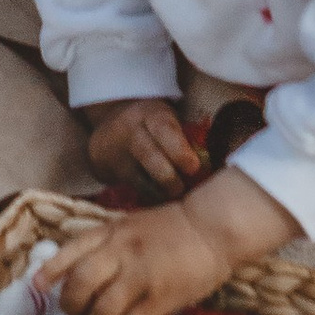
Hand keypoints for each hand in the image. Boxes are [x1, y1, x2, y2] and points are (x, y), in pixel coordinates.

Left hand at [53, 168, 295, 314]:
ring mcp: (139, 274)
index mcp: (110, 231)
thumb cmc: (173, 228)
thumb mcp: (131, 225)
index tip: (37, 287)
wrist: (212, 228)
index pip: (70, 250)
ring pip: (101, 312)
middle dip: (72, 311)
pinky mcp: (160, 297)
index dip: (50, 271)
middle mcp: (119, 251)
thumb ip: (108, 244)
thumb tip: (81, 273)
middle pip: (78, 286)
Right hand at [86, 96, 204, 200]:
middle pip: (149, 155)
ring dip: (159, 192)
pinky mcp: (105, 170)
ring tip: (173, 197)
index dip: (179, 150)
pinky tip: (158, 200)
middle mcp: (130, 131)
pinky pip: (129, 188)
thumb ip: (184, 139)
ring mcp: (116, 152)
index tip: (194, 167)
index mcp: (151, 114)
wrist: (111, 123)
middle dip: (169, 177)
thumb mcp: (166, 120)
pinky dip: (146, 196)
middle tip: (182, 189)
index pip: (164, 129)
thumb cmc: (153, 126)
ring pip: (138, 178)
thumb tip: (209, 168)